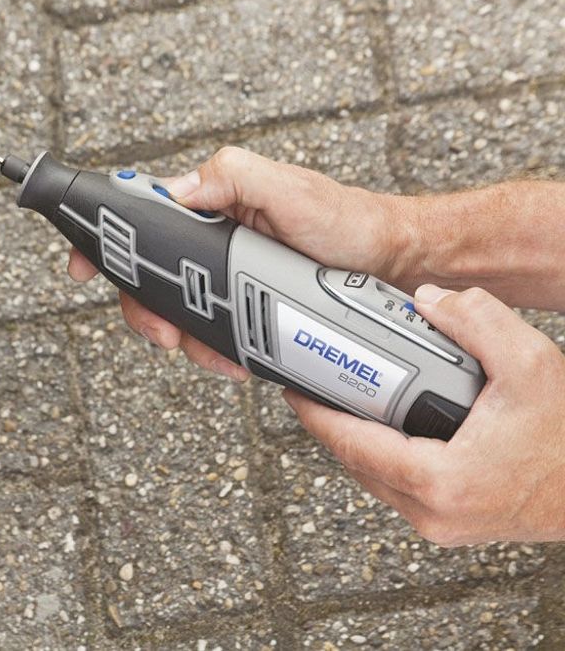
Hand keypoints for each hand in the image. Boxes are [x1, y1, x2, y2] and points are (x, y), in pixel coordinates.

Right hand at [68, 146, 410, 379]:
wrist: (391, 266)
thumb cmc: (345, 219)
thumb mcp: (287, 188)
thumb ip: (231, 178)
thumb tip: (174, 192)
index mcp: (209, 205)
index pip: (140, 215)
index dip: (104, 239)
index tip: (82, 266)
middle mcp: (210, 240)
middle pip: (147, 277)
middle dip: (145, 309)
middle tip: (163, 332)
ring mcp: (226, 277)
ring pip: (176, 313)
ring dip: (183, 338)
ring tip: (213, 353)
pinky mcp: (245, 308)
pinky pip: (211, 334)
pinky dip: (214, 352)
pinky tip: (235, 359)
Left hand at [285, 284, 564, 544]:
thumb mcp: (530, 366)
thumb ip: (477, 321)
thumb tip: (426, 300)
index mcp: (439, 482)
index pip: (352, 445)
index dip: (316, 415)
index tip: (293, 391)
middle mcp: (432, 513)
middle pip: (355, 463)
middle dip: (332, 424)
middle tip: (317, 387)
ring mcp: (439, 525)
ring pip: (374, 478)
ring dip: (357, 442)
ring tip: (345, 402)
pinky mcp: (450, 524)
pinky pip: (397, 487)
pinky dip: (384, 456)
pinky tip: (384, 427)